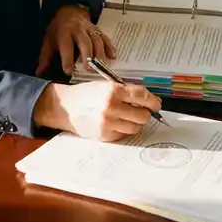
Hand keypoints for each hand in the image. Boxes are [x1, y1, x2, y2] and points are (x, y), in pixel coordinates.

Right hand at [33, 82, 161, 141]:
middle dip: (145, 113)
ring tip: (127, 117)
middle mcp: (112, 107)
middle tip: (141, 111)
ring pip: (135, 127)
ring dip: (135, 123)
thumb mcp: (105, 86)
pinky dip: (123, 129)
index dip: (153, 101)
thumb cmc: (85, 94)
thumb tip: (148, 101)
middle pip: (142, 115)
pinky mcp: (105, 135)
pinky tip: (116, 123)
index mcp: (113, 91)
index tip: (156, 104)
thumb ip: (125, 92)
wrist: (65, 107)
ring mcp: (108, 123)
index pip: (142, 96)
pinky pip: (124, 134)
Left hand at [36, 5, 115, 76]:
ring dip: (100, 53)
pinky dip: (110, 46)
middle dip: (87, 55)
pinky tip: (112, 56)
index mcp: (64, 32)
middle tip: (89, 69)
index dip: (67, 59)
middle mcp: (77, 29)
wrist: (68, 12)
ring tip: (101, 66)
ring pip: (97, 40)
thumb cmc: (57, 29)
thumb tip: (39, 73)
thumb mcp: (48, 40)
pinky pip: (105, 37)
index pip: (66, 46)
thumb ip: (45, 57)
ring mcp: (89, 29)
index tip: (68, 71)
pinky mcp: (97, 29)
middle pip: (85, 42)